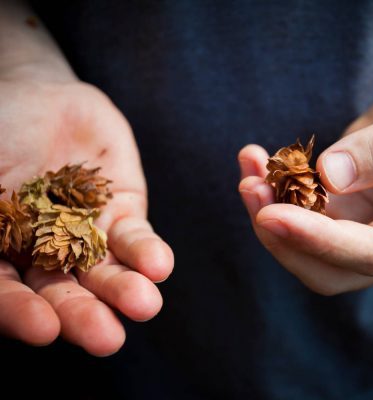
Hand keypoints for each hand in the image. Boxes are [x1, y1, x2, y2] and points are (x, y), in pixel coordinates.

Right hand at [0, 71, 172, 354]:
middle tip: (108, 339)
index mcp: (4, 253)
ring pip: (106, 271)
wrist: (41, 96)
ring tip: (144, 304)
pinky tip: (159, 266)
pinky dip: (147, 252)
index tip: (43, 329)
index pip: (9, 295)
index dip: (22, 314)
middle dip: (85, 316)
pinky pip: (136, 238)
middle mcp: (47, 254)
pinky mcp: (124, 213)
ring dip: (125, 290)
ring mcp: (88, 235)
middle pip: (64, 294)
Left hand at [239, 65, 372, 294]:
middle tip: (251, 188)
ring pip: (304, 248)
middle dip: (283, 237)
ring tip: (249, 165)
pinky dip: (272, 194)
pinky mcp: (341, 213)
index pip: (370, 255)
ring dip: (267, 214)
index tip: (272, 214)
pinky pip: (298, 216)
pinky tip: (257, 161)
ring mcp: (364, 232)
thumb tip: (330, 175)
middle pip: (328, 269)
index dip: (319, 241)